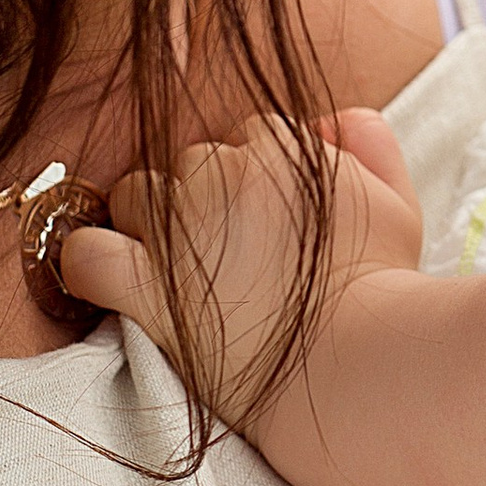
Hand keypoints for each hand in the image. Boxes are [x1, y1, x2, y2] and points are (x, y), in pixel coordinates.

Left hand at [59, 107, 425, 378]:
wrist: (360, 367)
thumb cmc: (386, 290)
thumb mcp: (400, 202)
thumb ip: (369, 142)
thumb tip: (333, 118)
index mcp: (282, 151)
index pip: (249, 135)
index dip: (257, 178)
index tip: (269, 220)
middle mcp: (225, 176)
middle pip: (190, 161)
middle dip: (204, 198)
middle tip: (231, 252)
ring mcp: (182, 231)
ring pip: (135, 195)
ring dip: (148, 225)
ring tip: (179, 270)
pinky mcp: (150, 292)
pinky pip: (87, 256)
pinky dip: (85, 263)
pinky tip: (102, 277)